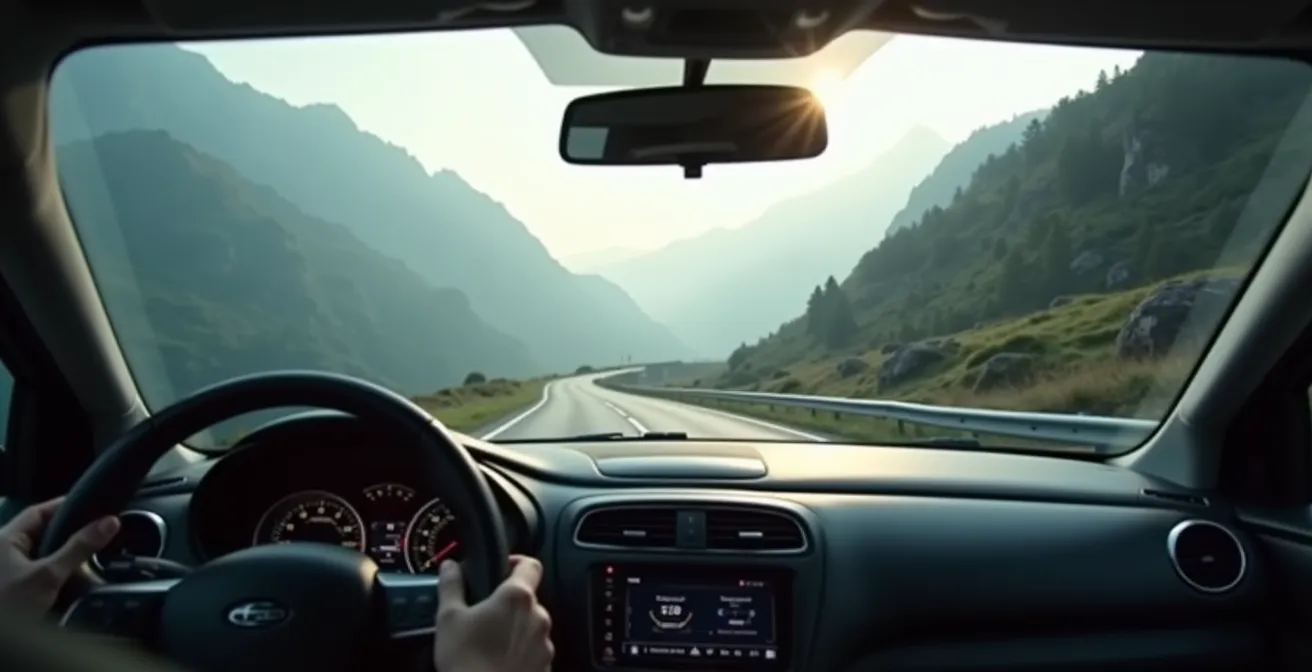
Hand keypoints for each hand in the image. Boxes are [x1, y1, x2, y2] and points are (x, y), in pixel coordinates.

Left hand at [0, 497, 119, 613]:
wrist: (2, 646)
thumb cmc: (9, 605)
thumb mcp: (48, 575)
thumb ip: (79, 548)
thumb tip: (111, 521)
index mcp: (5, 539)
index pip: (39, 512)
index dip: (66, 505)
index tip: (94, 505)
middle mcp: (4, 552)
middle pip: (43, 533)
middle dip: (71, 535)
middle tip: (99, 534)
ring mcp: (10, 572)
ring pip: (44, 556)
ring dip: (67, 559)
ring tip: (91, 560)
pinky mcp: (16, 590)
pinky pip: (42, 574)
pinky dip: (59, 575)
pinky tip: (74, 582)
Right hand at [433, 555, 552, 671]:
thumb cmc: (465, 660)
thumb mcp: (449, 618)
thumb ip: (451, 585)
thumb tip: (450, 566)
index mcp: (517, 597)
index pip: (530, 564)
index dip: (517, 562)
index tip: (502, 569)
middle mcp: (538, 617)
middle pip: (528, 599)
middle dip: (508, 604)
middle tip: (483, 615)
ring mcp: (545, 643)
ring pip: (531, 626)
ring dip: (515, 629)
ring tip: (489, 643)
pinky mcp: (546, 666)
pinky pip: (534, 650)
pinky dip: (520, 652)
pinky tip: (499, 661)